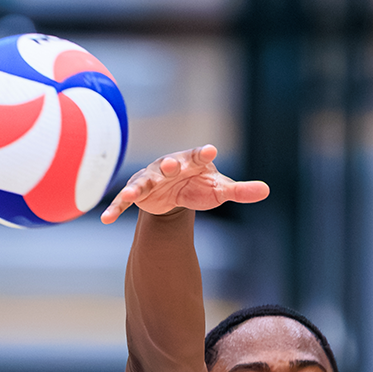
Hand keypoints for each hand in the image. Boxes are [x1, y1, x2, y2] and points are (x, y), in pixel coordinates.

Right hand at [100, 145, 270, 222]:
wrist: (175, 194)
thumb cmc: (199, 185)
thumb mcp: (219, 190)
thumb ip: (240, 190)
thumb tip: (266, 190)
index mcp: (191, 161)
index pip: (198, 155)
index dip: (202, 153)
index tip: (211, 151)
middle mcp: (168, 166)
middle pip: (168, 165)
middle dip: (169, 165)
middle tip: (171, 165)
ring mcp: (151, 178)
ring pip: (143, 181)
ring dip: (138, 187)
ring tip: (132, 195)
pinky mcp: (138, 194)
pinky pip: (125, 200)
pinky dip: (115, 208)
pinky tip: (106, 220)